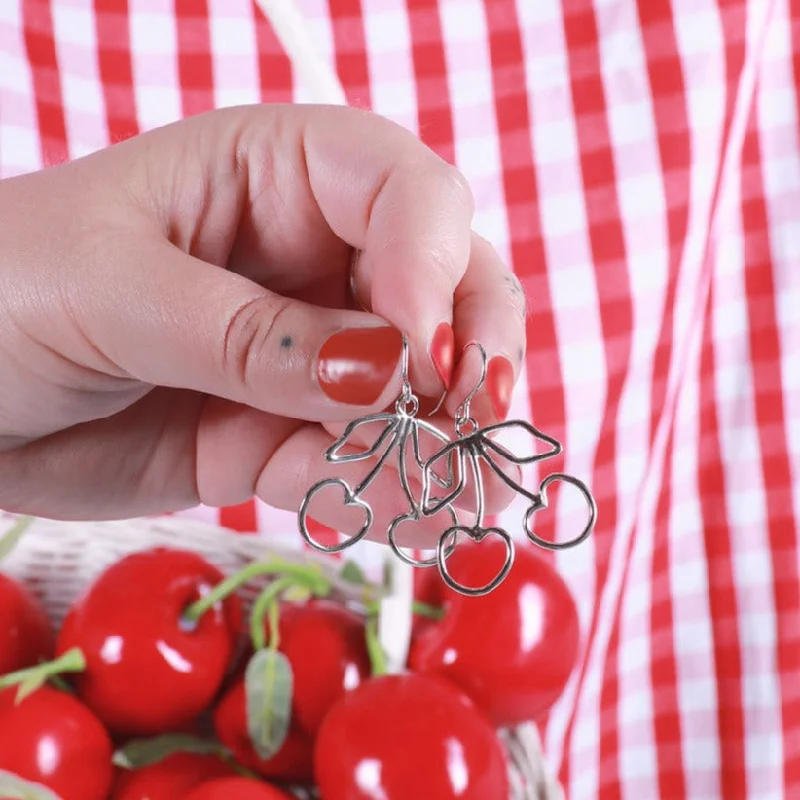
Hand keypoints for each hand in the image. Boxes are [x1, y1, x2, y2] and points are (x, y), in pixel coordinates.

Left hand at [0, 105, 525, 540]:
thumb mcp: (111, 288)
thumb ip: (249, 332)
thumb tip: (384, 370)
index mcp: (275, 173)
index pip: (403, 192)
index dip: (433, 265)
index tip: (426, 352)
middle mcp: (312, 258)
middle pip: (447, 287)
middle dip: (472, 356)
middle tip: (475, 424)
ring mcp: (309, 353)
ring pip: (420, 389)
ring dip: (447, 444)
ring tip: (459, 500)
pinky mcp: (286, 433)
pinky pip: (363, 461)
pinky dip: (393, 493)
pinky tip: (415, 519)